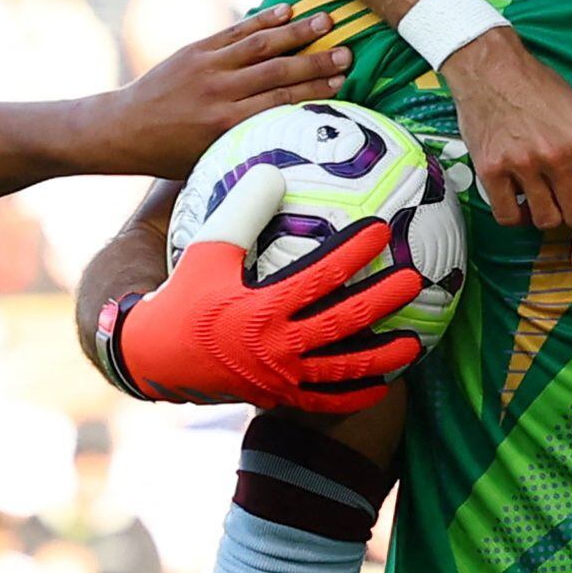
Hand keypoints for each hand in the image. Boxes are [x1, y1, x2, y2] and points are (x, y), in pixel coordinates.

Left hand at [89, 6, 356, 176]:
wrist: (123, 129)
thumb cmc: (170, 154)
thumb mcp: (211, 160)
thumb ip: (248, 147)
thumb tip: (292, 145)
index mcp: (227, 125)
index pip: (282, 102)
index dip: (315, 90)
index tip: (344, 82)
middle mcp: (220, 93)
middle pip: (278, 71)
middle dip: (316, 61)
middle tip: (348, 53)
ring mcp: (208, 67)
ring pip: (260, 45)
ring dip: (296, 32)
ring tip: (327, 20)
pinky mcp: (196, 50)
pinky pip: (235, 32)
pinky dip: (262, 20)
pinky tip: (287, 11)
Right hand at [97, 168, 427, 412]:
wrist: (155, 358)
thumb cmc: (183, 297)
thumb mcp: (206, 249)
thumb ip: (241, 211)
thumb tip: (271, 170)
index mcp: (261, 308)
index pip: (319, 276)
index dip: (353, 252)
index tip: (381, 229)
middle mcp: (276, 346)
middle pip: (342, 323)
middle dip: (383, 302)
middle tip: (415, 280)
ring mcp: (280, 377)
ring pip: (342, 370)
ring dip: (382, 357)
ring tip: (416, 343)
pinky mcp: (278, 397)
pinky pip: (324, 402)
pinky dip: (355, 396)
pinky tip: (382, 384)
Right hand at [446, 29, 571, 234]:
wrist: (492, 68)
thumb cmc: (536, 85)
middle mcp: (557, 156)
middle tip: (568, 211)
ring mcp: (523, 164)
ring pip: (544, 219)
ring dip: (545, 217)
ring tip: (543, 205)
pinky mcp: (492, 170)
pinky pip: (507, 215)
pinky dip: (515, 216)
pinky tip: (518, 205)